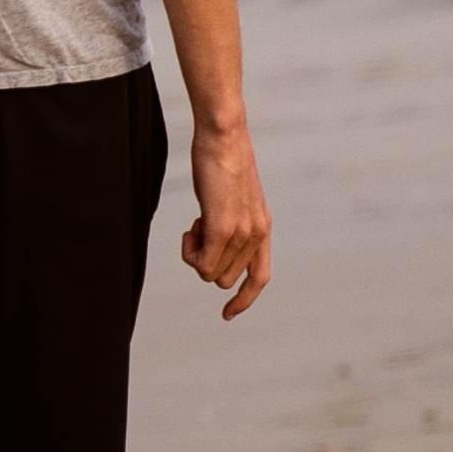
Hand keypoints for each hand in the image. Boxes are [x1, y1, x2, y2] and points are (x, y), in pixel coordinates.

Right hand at [178, 127, 270, 318]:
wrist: (224, 138)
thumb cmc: (222, 162)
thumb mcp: (234, 197)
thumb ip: (230, 222)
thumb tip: (211, 244)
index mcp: (262, 228)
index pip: (260, 277)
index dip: (245, 299)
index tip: (227, 313)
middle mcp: (257, 235)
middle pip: (225, 279)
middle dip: (205, 261)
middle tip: (199, 228)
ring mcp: (241, 234)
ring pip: (211, 274)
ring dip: (195, 255)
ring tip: (196, 223)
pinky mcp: (223, 228)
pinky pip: (202, 264)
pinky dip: (189, 253)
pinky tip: (190, 227)